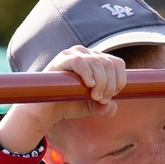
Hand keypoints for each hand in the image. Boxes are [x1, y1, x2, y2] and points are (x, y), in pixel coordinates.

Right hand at [0, 46, 124, 153]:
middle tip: (101, 99)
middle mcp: (86, 54)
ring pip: (97, 62)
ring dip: (101, 82)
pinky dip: (88, 74)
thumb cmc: (68, 104)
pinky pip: (80, 61)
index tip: (111, 97)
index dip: (119, 80)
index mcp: (96, 61)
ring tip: (94, 97)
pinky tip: (88, 86)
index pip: (117, 63)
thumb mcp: (91, 107)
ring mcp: (73, 54)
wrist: (45, 110)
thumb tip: (111, 107)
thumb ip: (104, 107)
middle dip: (110, 85)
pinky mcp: (61, 60)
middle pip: (109, 64)